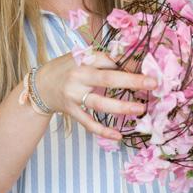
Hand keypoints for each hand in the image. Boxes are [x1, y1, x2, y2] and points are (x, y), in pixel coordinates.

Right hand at [34, 52, 155, 140]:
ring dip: (121, 107)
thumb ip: (104, 60)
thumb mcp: (81, 57)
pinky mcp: (71, 111)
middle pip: (108, 79)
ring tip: (140, 109)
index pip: (110, 60)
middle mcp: (79, 76)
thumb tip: (134, 63)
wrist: (39, 85)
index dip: (129, 64)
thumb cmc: (67, 68)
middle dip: (131, 81)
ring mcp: (74, 95)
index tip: (149, 68)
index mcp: (83, 59)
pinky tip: (118, 136)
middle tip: (153, 83)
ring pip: (100, 103)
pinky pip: (88, 122)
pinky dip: (103, 130)